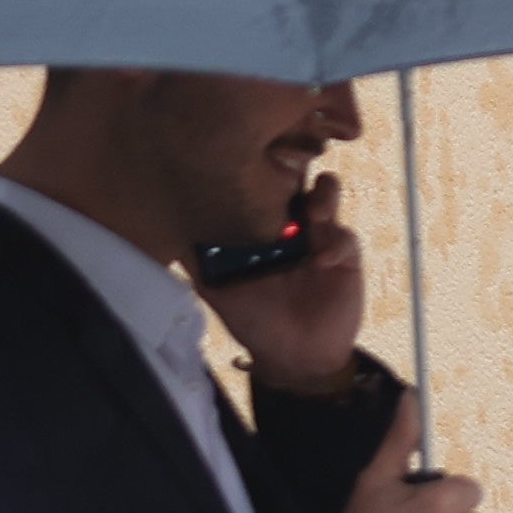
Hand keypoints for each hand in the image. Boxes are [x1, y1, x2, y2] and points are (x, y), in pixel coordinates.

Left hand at [202, 169, 369, 395]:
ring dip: (323, 194)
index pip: (260, 181)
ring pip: (327, 192)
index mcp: (259, 223)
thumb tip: (167, 232)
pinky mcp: (345, 256)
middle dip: (294, 162)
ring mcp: (319, 235)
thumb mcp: (216, 290)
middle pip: (295, 174)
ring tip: (313, 213)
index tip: (249, 157)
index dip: (259, 164)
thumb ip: (197, 261)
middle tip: (286, 170)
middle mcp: (289, 222)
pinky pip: (345, 238)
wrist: (294, 355)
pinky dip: (336, 244)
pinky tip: (321, 262)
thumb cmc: (253, 320)